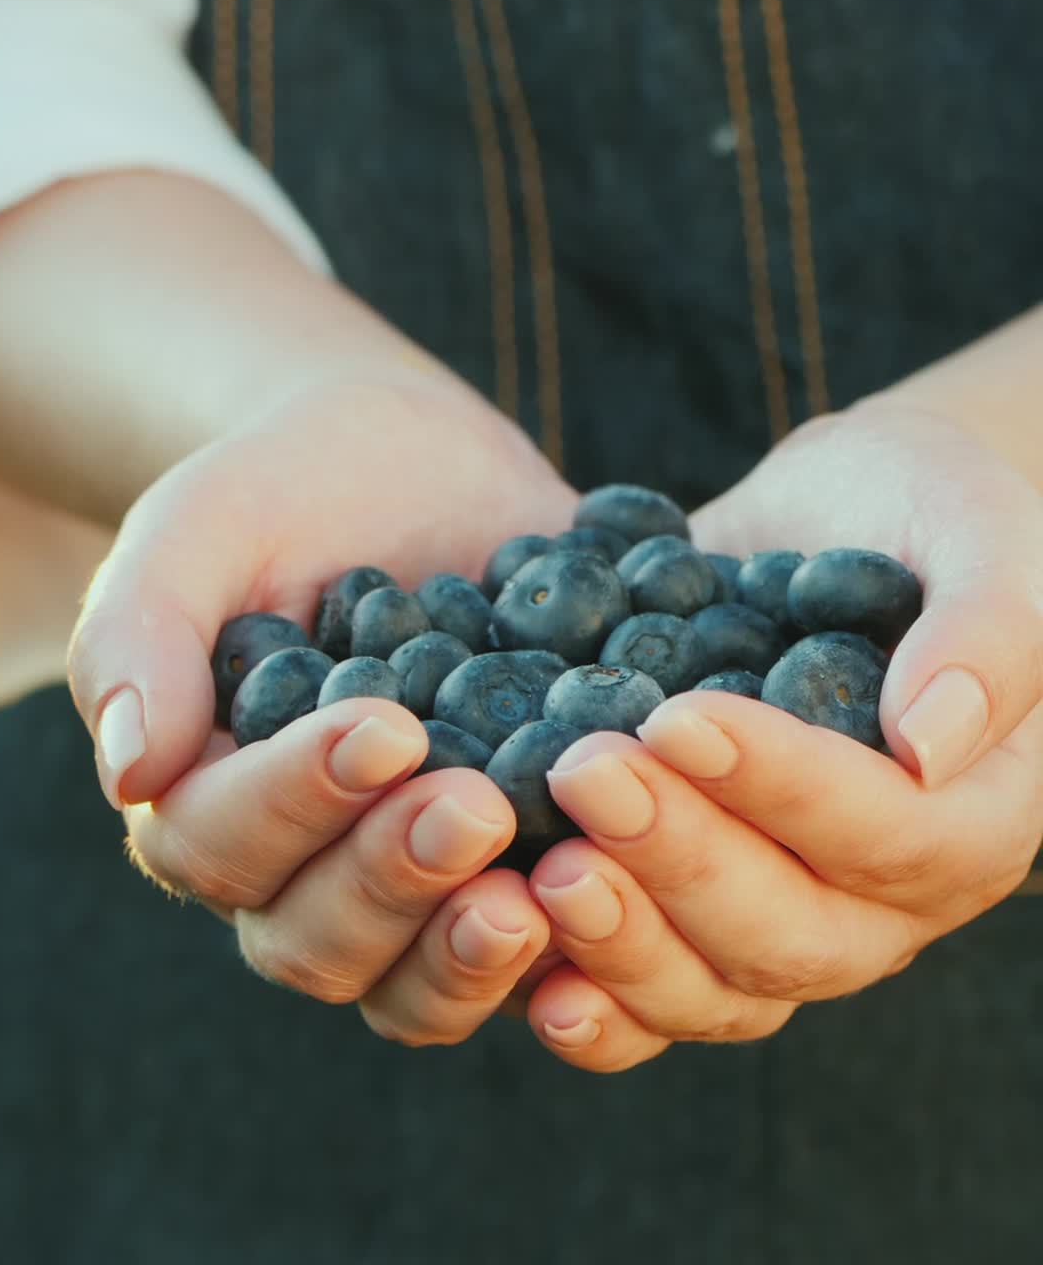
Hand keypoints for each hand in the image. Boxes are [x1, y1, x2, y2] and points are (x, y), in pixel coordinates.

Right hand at [68, 380, 570, 1045]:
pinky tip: (616, 901)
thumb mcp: (198, 528)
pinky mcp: (505, 873)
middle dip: (390, 881)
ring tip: (536, 894)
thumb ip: (140, 634)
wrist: (408, 466)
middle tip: (476, 807)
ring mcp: (404, 884)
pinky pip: (525, 961)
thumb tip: (130, 774)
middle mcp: (297, 867)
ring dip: (465, 955)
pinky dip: (564, 959)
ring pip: (408, 986)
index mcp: (204, 796)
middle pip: (314, 939)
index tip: (384, 728)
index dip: (295, 802)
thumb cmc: (283, 491)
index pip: (217, 841)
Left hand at [522, 402, 1042, 1070]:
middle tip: (584, 776)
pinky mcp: (690, 912)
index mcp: (972, 815)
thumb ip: (986, 626)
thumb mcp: (970, 525)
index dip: (782, 790)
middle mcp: (879, 897)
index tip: (676, 718)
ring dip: (623, 942)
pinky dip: (590, 997)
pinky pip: (649, 992)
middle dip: (680, 860)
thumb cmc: (907, 510)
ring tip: (545, 874)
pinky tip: (522, 969)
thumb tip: (931, 745)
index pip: (888, 835)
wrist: (808, 526)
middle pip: (790, 933)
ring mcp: (779, 916)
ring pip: (714, 989)